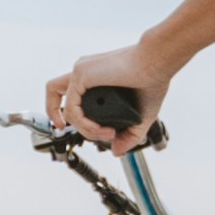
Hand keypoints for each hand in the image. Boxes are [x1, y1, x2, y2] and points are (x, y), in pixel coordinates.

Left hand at [41, 46, 165, 150]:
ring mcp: (80, 72)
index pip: (70, 96)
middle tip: (96, 134)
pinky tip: (101, 128)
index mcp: (93, 76)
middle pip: (56, 97)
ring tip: (107, 134)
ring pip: (66, 108)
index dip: (72, 116)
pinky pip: (72, 108)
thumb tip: (116, 152)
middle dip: (70, 123)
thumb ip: (128, 135)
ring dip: (85, 129)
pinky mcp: (81, 75)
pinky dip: (84, 124)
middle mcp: (83, 73)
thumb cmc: (152, 81)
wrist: (157, 63)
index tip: (91, 130)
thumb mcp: (141, 116)